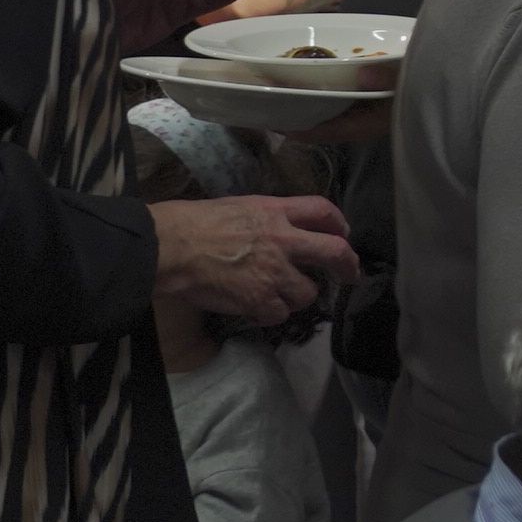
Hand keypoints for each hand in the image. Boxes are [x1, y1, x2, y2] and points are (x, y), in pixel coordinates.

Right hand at [150, 193, 356, 326]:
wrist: (171, 247)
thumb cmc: (194, 222)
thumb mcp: (239, 206)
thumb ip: (267, 217)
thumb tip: (280, 228)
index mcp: (276, 211)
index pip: (322, 209)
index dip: (339, 222)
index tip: (343, 233)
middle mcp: (284, 240)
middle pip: (334, 252)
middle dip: (348, 266)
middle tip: (350, 275)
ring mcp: (274, 272)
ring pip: (308, 293)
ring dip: (297, 297)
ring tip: (278, 295)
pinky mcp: (259, 299)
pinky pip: (279, 314)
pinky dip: (270, 315)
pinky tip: (257, 309)